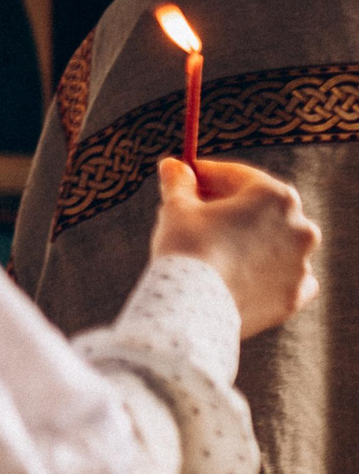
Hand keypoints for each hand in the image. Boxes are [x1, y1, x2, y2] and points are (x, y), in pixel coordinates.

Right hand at [149, 157, 319, 337]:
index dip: (207, 175)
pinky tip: (244, 277)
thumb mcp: (176, 208)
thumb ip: (179, 183)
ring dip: (252, 242)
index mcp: (275, 196)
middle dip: (231, 209)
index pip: (238, 177)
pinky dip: (267, 275)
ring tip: (218, 250)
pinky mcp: (296, 294)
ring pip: (275, 244)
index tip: (188, 178)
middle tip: (198, 213)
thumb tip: (172, 165)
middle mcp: (300, 226)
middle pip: (261, 209)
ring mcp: (301, 263)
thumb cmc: (185, 249)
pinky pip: (285, 277)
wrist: (191, 308)